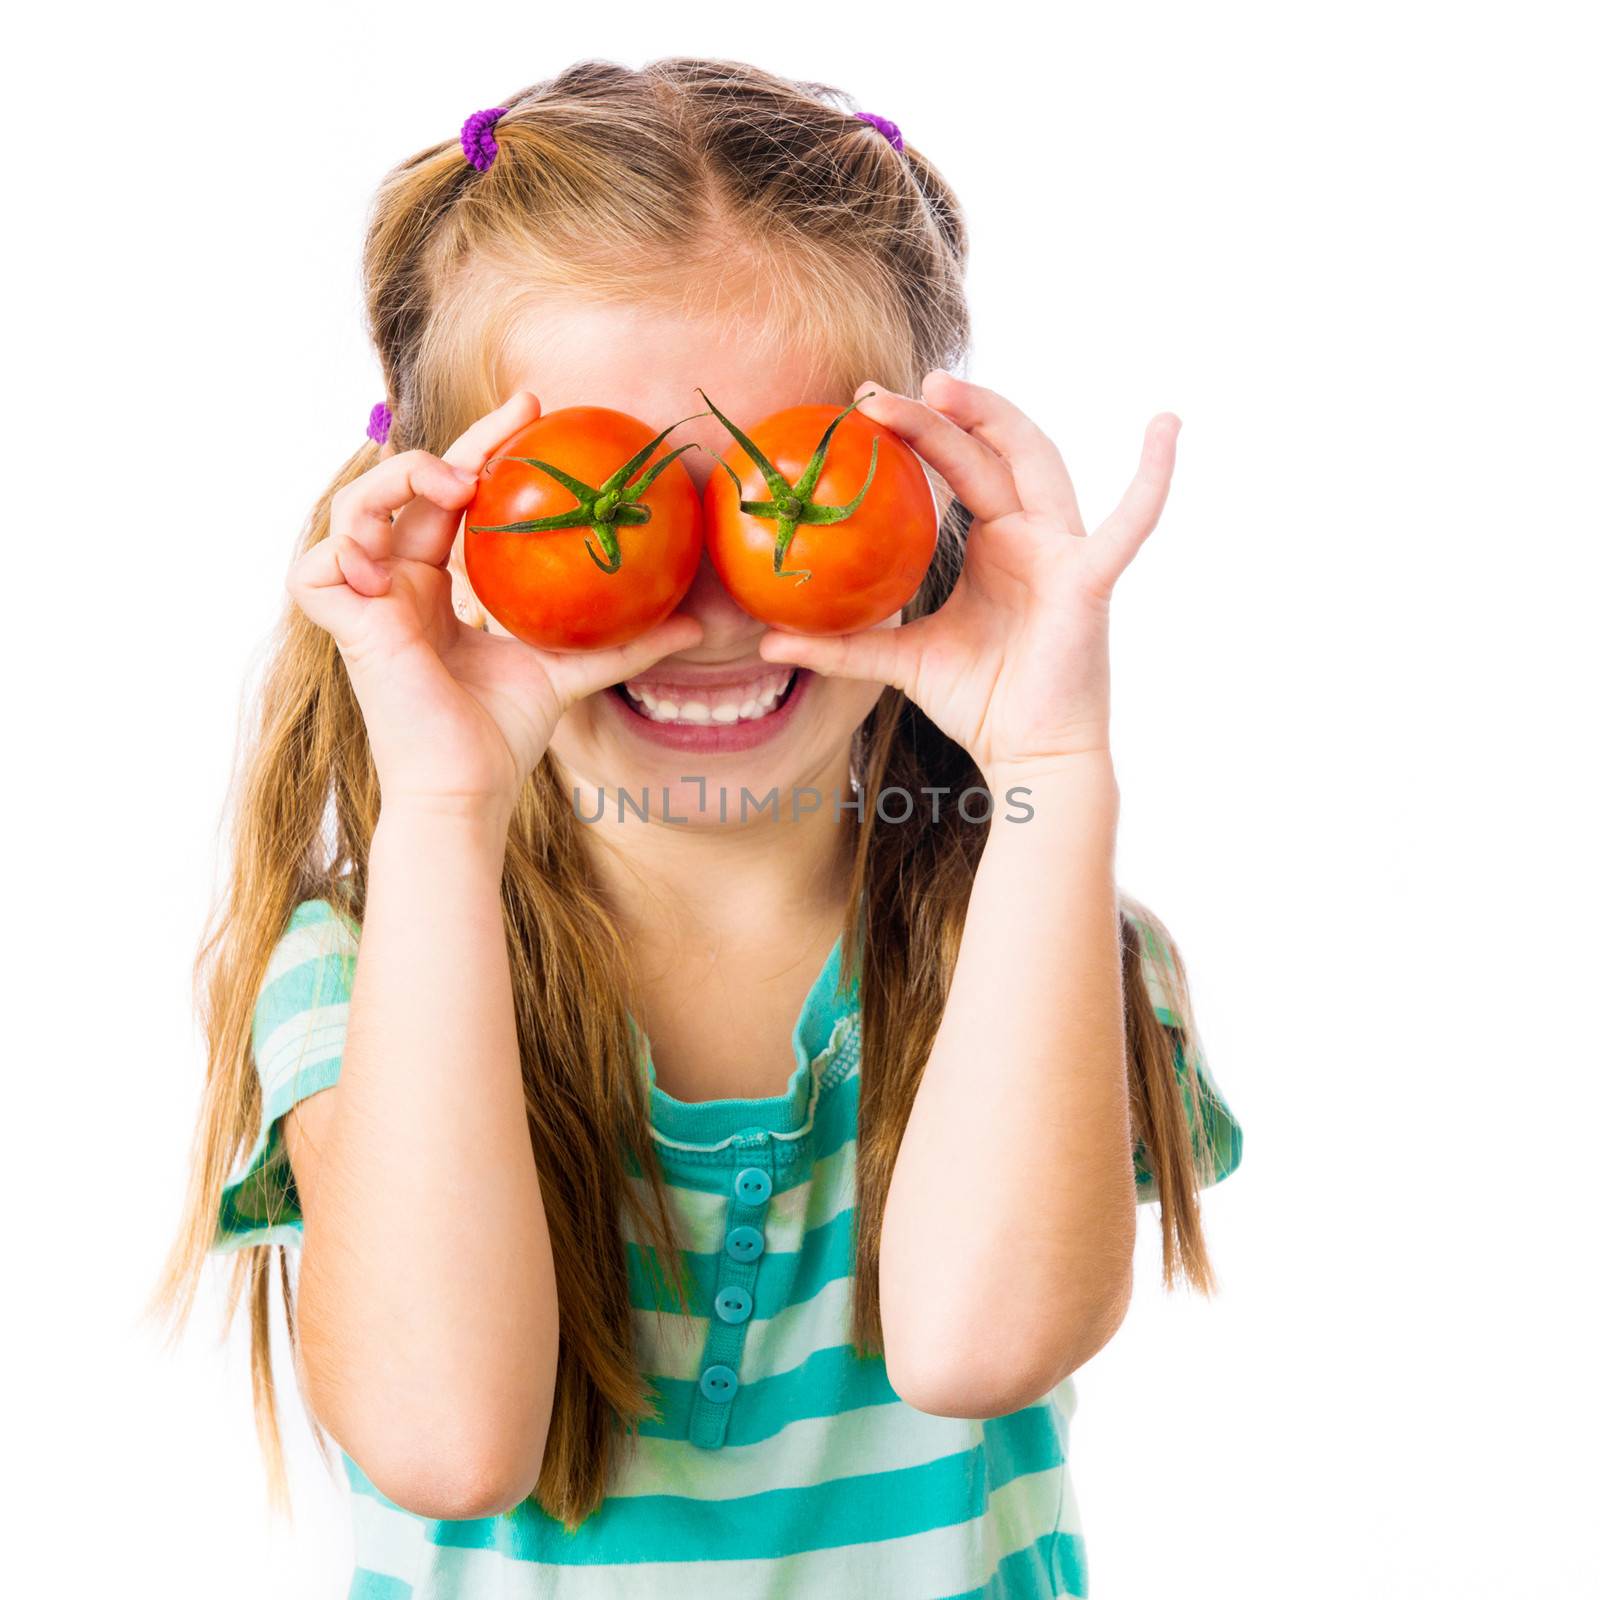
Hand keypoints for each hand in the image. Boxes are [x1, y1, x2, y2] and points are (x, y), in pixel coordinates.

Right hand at [288, 391, 703, 813]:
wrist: (471, 787)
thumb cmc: (507, 735)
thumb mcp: (571, 671)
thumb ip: (625, 643)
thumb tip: (697, 625)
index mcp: (439, 587)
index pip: (453, 501)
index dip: (483, 450)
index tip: (534, 412)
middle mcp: (399, 585)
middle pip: (410, 489)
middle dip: (457, 440)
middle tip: (518, 411)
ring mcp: (368, 602)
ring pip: (352, 510)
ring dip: (395, 482)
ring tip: (455, 489)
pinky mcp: (345, 627)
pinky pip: (314, 570)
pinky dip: (342, 550)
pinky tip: (391, 562)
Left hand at [755, 371, 1178, 781]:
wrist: (1027, 755)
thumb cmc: (980, 703)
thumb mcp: (900, 663)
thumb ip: (842, 648)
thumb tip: (768, 643)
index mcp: (997, 542)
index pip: (958, 467)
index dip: (918, 432)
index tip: (864, 407)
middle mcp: (1033, 533)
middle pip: (990, 450)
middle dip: (941, 414)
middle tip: (880, 392)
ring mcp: (1064, 550)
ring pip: (1036, 463)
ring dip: (997, 417)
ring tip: (944, 388)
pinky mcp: (1089, 579)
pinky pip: (1130, 523)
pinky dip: (1153, 477)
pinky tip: (1167, 425)